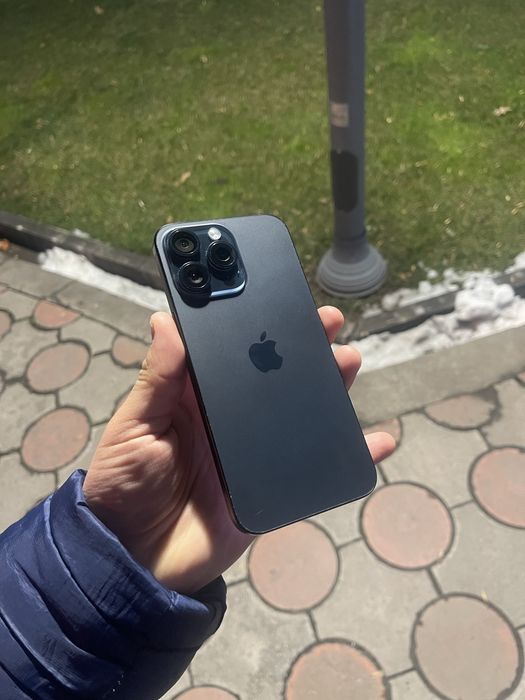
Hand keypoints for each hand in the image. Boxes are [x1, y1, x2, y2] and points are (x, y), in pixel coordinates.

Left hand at [84, 307, 394, 593]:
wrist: (137, 560)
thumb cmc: (123, 486)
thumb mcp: (134, 427)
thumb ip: (157, 379)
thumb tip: (167, 319)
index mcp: (197, 398)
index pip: (234, 354)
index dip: (259, 326)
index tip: (283, 300)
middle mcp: (232, 420)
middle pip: (276, 378)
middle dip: (304, 348)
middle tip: (328, 325)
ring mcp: (256, 453)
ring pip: (301, 414)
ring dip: (330, 387)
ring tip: (349, 362)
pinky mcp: (274, 489)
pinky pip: (317, 469)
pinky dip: (351, 455)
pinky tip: (379, 441)